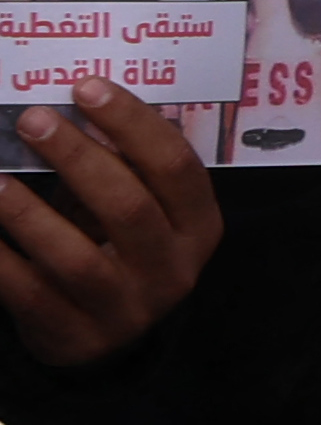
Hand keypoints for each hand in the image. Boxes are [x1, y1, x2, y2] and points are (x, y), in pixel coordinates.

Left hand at [0, 81, 219, 373]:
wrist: (106, 336)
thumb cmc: (118, 248)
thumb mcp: (142, 211)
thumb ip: (123, 169)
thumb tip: (67, 106)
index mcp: (197, 227)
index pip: (176, 168)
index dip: (133, 124)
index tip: (86, 87)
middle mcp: (172, 270)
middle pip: (128, 208)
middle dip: (78, 158)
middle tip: (33, 120)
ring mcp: (126, 310)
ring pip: (76, 258)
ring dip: (29, 214)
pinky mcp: (77, 337)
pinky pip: (29, 294)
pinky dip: (0, 259)